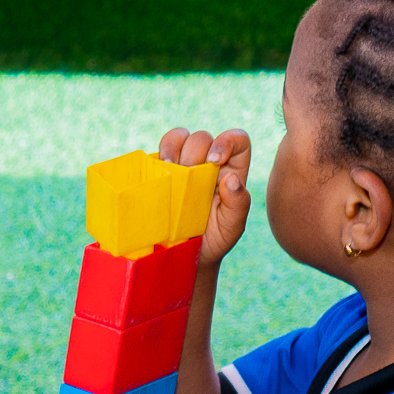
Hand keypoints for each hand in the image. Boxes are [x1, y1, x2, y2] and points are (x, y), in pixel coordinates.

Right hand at [157, 126, 252, 272]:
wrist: (183, 256)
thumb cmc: (213, 240)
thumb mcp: (232, 228)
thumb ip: (238, 204)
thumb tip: (232, 179)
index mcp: (230, 170)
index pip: (237, 140)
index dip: (227, 141)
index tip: (213, 161)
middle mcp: (207, 162)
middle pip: (203, 138)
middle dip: (195, 152)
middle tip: (188, 174)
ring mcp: (182, 165)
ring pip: (179, 137)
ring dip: (173, 147)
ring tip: (169, 167)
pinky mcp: (160, 171)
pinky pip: (157, 152)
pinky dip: (156, 157)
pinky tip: (155, 174)